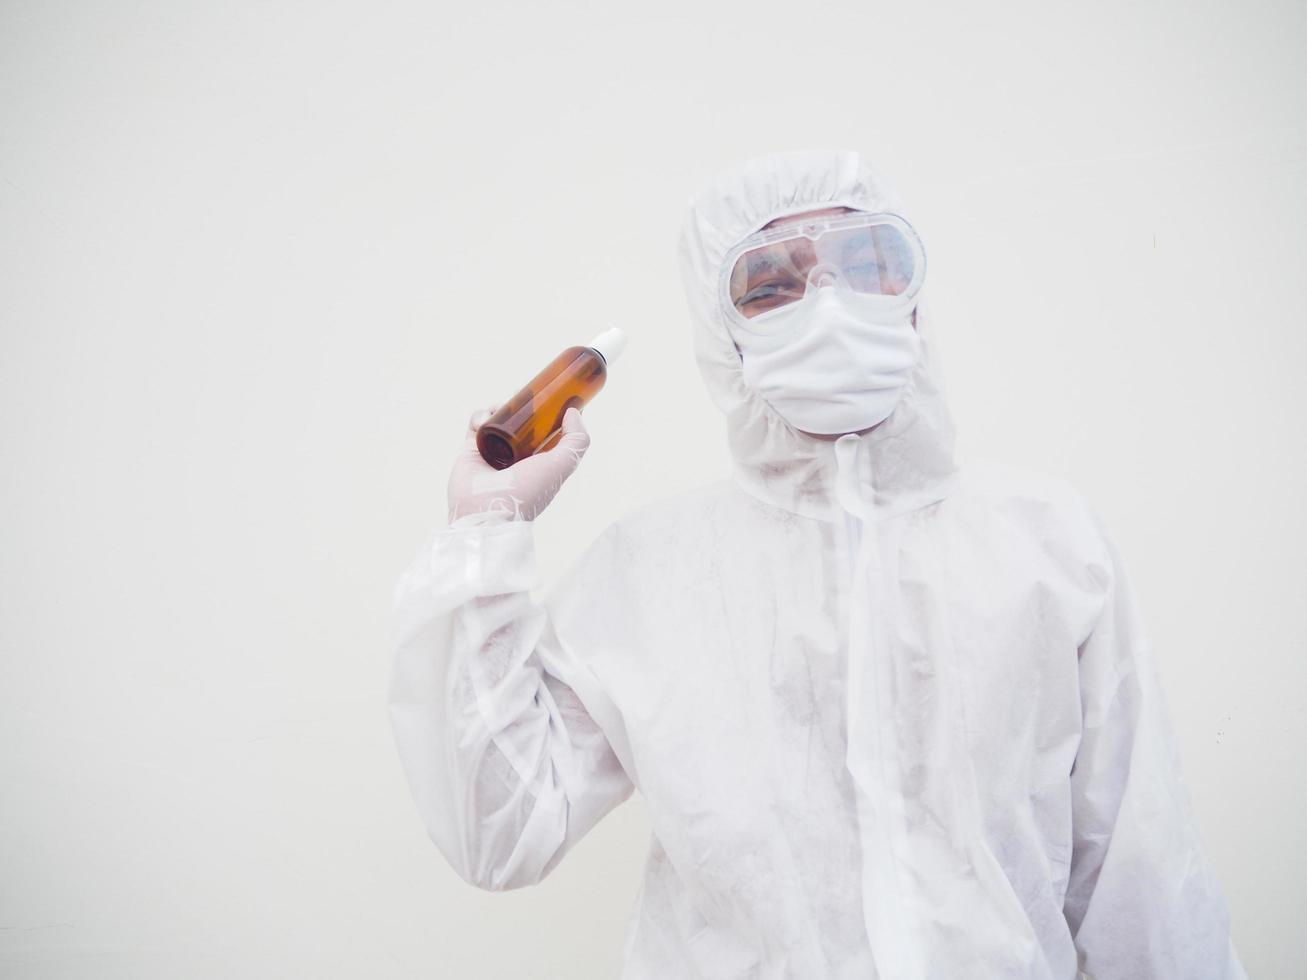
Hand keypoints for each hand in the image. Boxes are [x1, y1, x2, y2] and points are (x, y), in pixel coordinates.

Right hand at [446, 404, 590, 523]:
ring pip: (499, 418)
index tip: (552, 394)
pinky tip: (483, 419)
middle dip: (522, 402)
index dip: (550, 411)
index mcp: (541, 460)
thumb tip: (574, 412)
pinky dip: (479, 415)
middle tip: (521, 391)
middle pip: (522, 420)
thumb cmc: (527, 491)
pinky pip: (476, 423)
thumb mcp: (561, 466)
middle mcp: (518, 456)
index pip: (548, 430)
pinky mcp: (472, 450)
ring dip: (500, 405)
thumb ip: (576, 440)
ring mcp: (495, 452)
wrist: (485, 511)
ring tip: (500, 406)